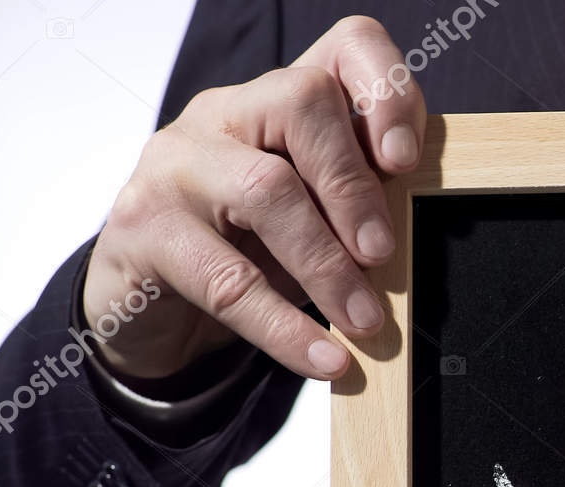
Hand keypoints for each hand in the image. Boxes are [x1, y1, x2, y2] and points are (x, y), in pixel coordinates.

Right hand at [82, 16, 424, 381]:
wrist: (150, 308)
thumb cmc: (248, 253)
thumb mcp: (314, 221)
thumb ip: (360, 206)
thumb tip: (422, 233)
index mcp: (280, 103)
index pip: (344, 48)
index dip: (385, 91)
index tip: (406, 160)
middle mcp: (225, 115)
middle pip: (301, 102)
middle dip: (354, 185)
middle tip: (384, 255)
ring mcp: (176, 164)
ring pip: (265, 189)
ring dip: (327, 265)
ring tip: (366, 321)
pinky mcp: (142, 228)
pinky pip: (227, 280)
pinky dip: (286, 328)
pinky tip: (325, 359)